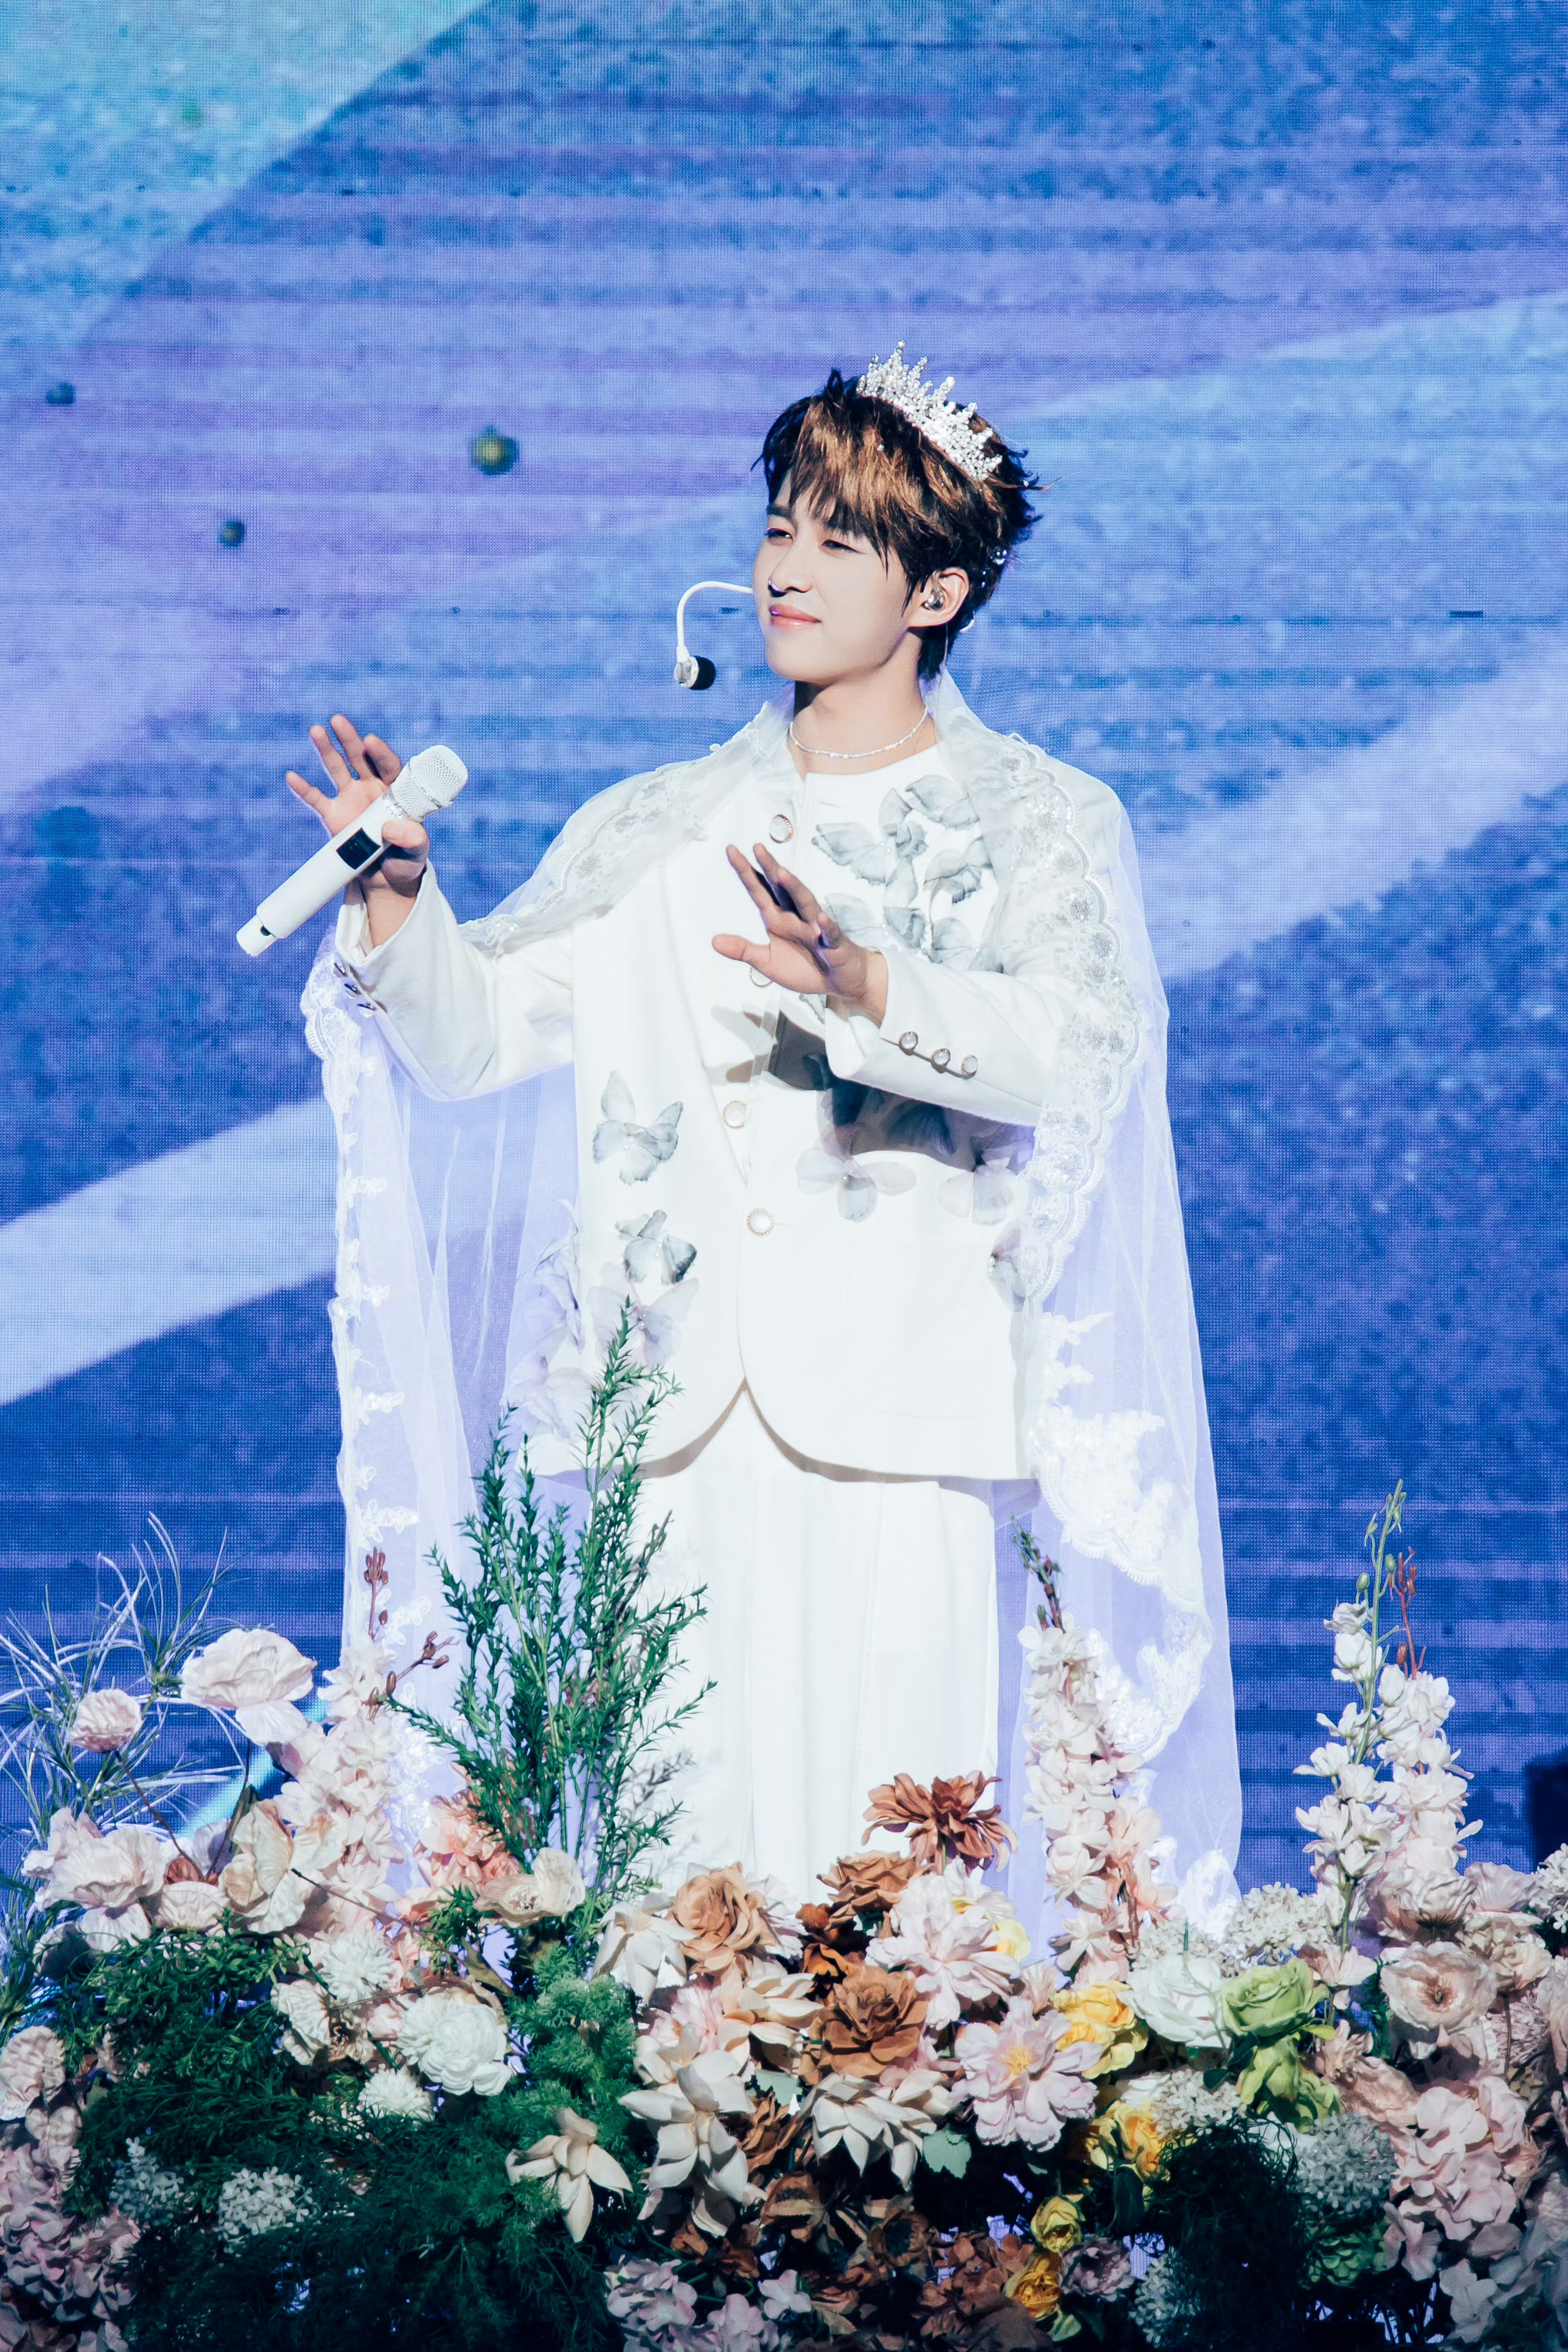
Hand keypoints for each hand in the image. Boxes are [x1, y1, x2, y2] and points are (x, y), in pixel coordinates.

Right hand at [285, 714, 427, 904]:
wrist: (386, 880)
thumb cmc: (407, 861)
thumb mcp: (416, 853)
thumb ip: (412, 840)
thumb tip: (393, 828)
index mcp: (396, 792)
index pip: (390, 767)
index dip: (381, 754)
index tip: (371, 741)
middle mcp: (373, 788)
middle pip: (361, 758)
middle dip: (350, 739)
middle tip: (338, 720)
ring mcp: (351, 799)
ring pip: (338, 769)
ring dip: (327, 750)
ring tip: (316, 730)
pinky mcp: (334, 815)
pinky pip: (317, 800)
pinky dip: (304, 789)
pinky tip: (292, 777)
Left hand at [714, 842, 888, 1023]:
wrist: (838, 980)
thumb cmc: (804, 967)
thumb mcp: (767, 962)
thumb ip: (743, 950)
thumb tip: (714, 940)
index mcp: (777, 919)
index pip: (759, 891)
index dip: (746, 872)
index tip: (731, 850)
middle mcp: (796, 917)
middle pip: (782, 888)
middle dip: (770, 868)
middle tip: (757, 848)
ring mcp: (816, 928)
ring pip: (805, 903)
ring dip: (795, 888)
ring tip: (782, 874)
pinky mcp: (835, 944)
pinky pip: (830, 934)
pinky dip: (826, 927)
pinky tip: (821, 919)